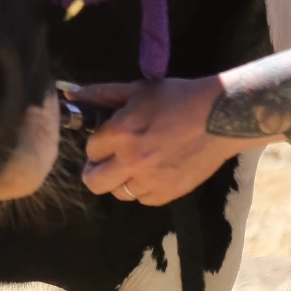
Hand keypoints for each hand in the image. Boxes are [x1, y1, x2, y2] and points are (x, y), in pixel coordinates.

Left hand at [74, 77, 244, 207]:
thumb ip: (100, 94)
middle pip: (94, 182)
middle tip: (107, 162)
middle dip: (96, 171)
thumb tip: (70, 95)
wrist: (220, 117)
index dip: (96, 145)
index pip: (90, 150)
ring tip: (134, 165)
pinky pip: (145, 200)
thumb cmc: (177, 98)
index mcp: (120, 133)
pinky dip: (144, 189)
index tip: (106, 140)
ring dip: (121, 181)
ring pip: (120, 194)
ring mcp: (151, 181)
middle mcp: (131, 161)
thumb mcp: (136, 90)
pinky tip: (153, 172)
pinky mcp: (171, 193)